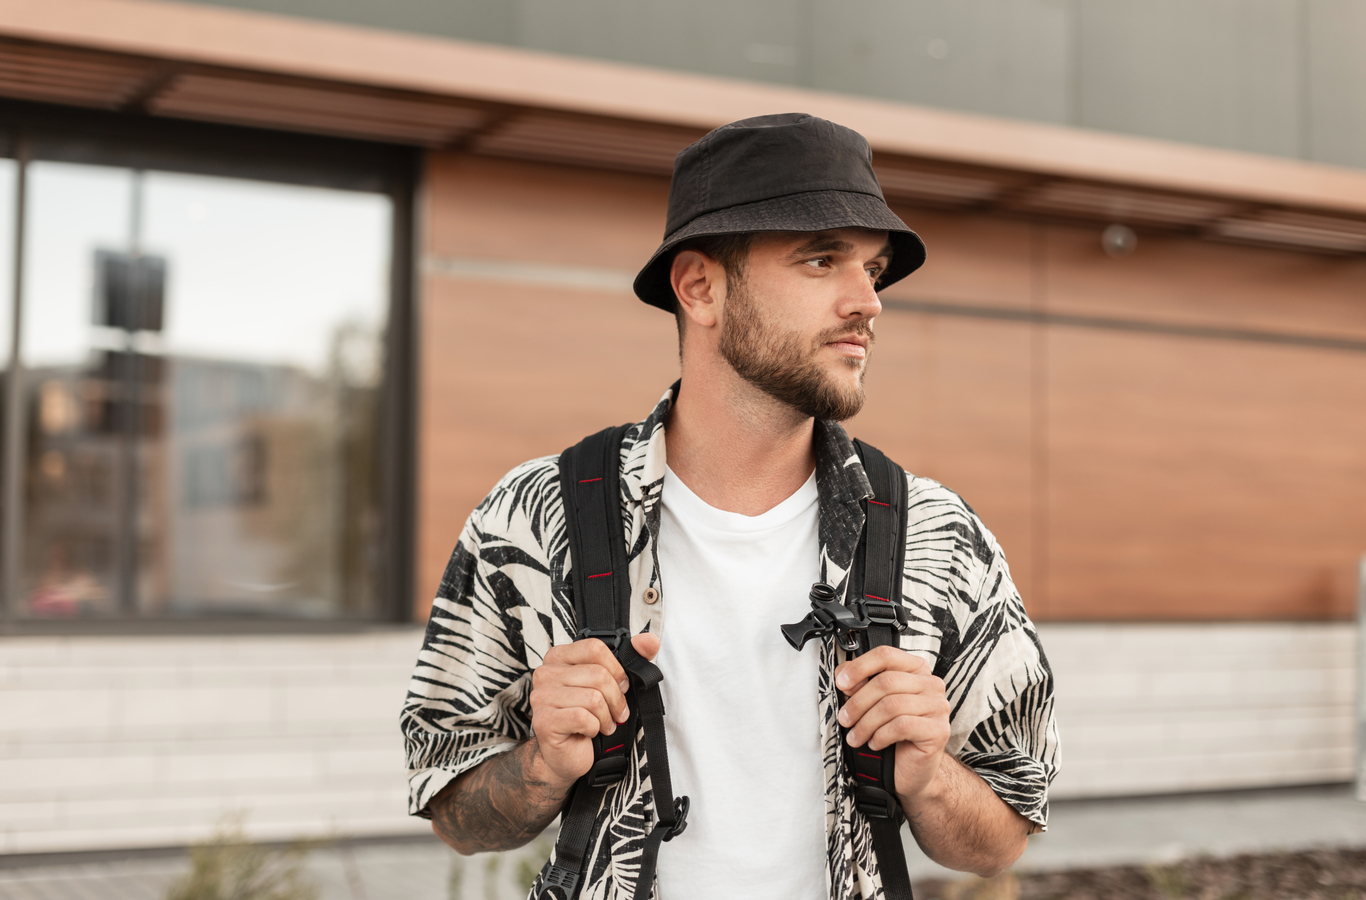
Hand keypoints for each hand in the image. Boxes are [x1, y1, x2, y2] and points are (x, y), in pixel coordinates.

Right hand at [529, 633, 660, 788]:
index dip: (616, 669)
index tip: (621, 686)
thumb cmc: (589, 715)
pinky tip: (590, 731)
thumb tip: (650, 641)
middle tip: (617, 712)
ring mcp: (541, 697)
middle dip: (616, 698)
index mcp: (559, 657)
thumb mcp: (613, 682)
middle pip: (597, 674)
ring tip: (604, 724)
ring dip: (606, 716)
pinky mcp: (543, 721)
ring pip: (593, 698)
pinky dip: (595, 728)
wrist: (569, 754)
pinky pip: (584, 718)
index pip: (594, 648)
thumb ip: (632, 657)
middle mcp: (545, 673)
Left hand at [834, 645, 949, 803]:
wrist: (911, 770)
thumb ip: (860, 684)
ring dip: (865, 723)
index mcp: (916, 669)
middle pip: (886, 681)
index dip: (860, 666)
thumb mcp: (872, 704)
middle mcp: (931, 684)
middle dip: (858, 702)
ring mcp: (938, 706)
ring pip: (891, 705)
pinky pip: (901, 726)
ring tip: (854, 737)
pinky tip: (874, 743)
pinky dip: (881, 735)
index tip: (841, 683)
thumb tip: (843, 676)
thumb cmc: (892, 734)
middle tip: (843, 719)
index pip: (886, 655)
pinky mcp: (939, 730)